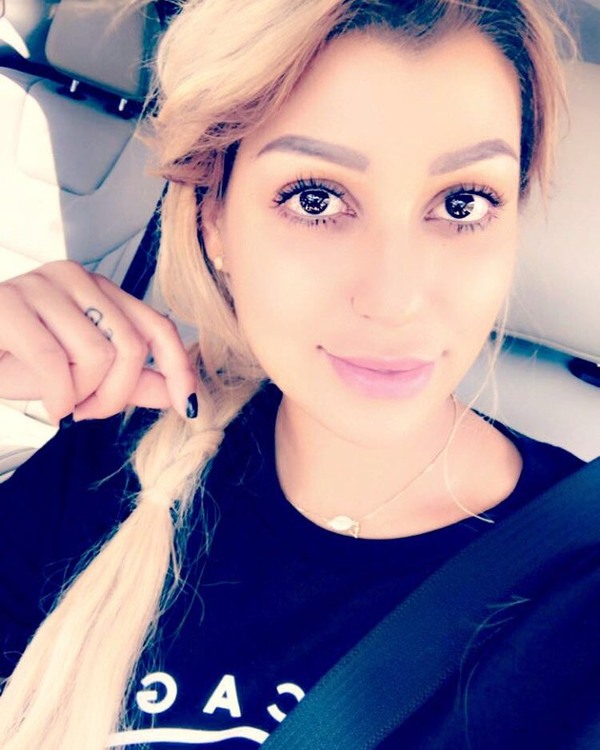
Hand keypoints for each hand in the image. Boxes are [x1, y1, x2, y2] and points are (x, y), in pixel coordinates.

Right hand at [0, 261, 197, 422]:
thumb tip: (173, 392)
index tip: (187, 405)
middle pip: (132, 346)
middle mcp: (74, 278)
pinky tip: (51, 408)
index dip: (178, 367)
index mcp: (97, 290)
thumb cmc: (12, 360)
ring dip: (83, 397)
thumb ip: (126, 380)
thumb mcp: (79, 375)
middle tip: (88, 412)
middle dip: (116, 396)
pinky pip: (56, 362)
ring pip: (99, 356)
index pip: (157, 326)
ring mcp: (39, 286)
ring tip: (61, 402)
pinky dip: (59, 398)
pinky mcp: (7, 305)